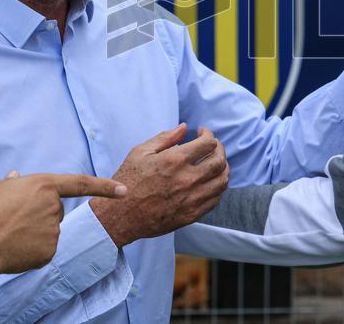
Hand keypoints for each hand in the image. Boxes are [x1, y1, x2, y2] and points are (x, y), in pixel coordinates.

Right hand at [0, 172, 127, 274]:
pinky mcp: (50, 251)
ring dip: (33, 231)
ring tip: (8, 233)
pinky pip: (43, 248)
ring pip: (48, 229)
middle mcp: (54, 206)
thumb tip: (16, 178)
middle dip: (38, 213)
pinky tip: (14, 248)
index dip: (104, 186)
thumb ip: (9, 184)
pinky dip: (31, 249)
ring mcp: (54, 230)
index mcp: (43, 185)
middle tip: (10, 218)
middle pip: (53, 209)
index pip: (81, 183)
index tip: (125, 190)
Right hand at [90, 123, 228, 247]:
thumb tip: (184, 127)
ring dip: (223, 169)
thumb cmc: (127, 181)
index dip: (209, 135)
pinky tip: (210, 182)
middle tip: (213, 147)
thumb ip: (165, 138)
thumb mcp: (140, 152)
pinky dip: (218, 187)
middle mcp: (187, 179)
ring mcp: (191, 199)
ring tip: (215, 163)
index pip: (208, 143)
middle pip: (219, 161)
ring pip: (222, 181)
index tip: (202, 133)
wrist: (120, 216)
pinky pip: (215, 199)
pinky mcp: (191, 215)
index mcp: (175, 160)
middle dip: (220, 150)